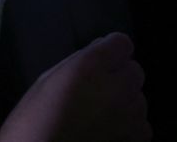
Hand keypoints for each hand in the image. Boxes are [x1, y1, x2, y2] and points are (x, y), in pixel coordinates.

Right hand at [0, 33, 150, 141]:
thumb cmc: (34, 120)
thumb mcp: (47, 79)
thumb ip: (78, 61)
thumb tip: (99, 49)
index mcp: (92, 65)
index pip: (122, 43)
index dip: (111, 51)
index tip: (100, 61)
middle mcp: (117, 85)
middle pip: (135, 70)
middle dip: (119, 76)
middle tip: (97, 90)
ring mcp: (129, 114)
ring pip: (140, 98)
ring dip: (125, 102)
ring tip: (102, 114)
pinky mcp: (133, 138)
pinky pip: (142, 125)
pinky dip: (131, 128)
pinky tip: (111, 132)